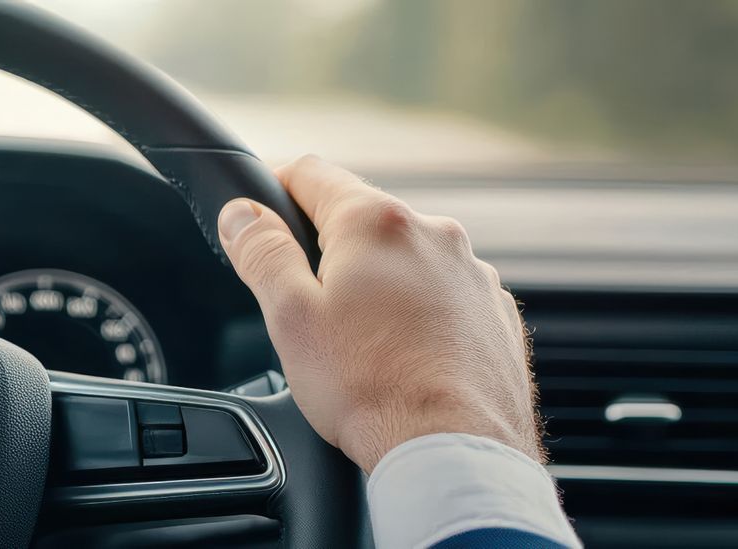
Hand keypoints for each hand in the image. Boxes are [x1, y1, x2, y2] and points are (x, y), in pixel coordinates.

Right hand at [217, 155, 540, 471]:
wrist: (454, 450)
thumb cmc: (371, 389)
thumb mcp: (290, 316)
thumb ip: (262, 253)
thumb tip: (242, 214)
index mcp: (375, 223)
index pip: (311, 173)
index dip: (274, 186)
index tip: (259, 210)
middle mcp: (434, 233)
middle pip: (362, 218)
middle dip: (328, 247)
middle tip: (303, 301)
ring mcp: (473, 273)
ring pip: (407, 258)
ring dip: (378, 281)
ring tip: (357, 342)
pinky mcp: (495, 313)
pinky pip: (444, 294)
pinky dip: (419, 312)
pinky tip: (402, 356)